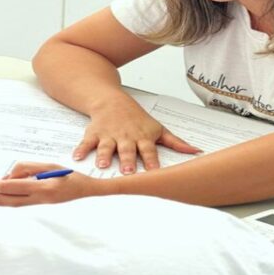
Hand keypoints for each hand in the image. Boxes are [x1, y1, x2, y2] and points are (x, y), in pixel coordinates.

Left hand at [0, 162, 102, 206]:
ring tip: (6, 184)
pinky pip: (20, 203)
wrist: (87, 189)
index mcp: (44, 187)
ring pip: (12, 204)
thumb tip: (10, 175)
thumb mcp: (49, 165)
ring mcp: (41, 204)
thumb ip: (28, 169)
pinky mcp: (41, 206)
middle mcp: (41, 199)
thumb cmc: (71, 176)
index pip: (12, 188)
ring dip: (4, 195)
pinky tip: (15, 188)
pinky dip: (12, 196)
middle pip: (8, 202)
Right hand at [73, 95, 201, 173]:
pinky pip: (86, 142)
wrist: (112, 101)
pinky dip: (81, 149)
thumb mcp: (158, 129)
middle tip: (128, 172)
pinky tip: (77, 157)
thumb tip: (196, 152)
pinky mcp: (93, 134)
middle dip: (128, 160)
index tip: (155, 173)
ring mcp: (109, 135)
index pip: (149, 151)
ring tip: (102, 165)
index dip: (152, 161)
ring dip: (104, 156)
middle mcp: (126, 137)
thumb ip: (176, 143)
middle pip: (127, 150)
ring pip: (106, 147)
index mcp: (142, 138)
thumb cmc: (137, 119)